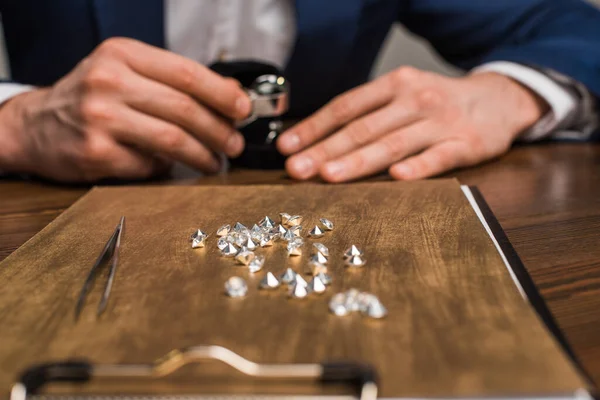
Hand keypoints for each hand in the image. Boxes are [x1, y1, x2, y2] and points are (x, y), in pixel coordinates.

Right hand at [0, 38, 250, 181]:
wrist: (35, 125)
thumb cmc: (90, 99)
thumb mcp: (125, 73)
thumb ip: (171, 82)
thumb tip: (230, 96)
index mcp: (122, 55)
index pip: (186, 73)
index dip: (222, 94)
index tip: (243, 110)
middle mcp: (109, 82)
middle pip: (185, 109)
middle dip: (219, 130)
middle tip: (235, 144)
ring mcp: (100, 118)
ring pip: (173, 139)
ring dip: (203, 154)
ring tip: (215, 161)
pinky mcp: (96, 153)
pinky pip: (149, 164)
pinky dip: (167, 169)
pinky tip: (173, 168)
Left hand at [277, 67, 547, 181]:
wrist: (499, 99)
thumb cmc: (439, 102)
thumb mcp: (403, 94)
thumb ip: (369, 113)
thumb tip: (321, 139)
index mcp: (394, 85)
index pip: (346, 107)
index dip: (314, 127)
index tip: (288, 147)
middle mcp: (414, 99)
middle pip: (363, 127)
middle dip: (325, 149)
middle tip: (297, 169)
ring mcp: (441, 122)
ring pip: (393, 143)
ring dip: (358, 160)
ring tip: (328, 175)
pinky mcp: (466, 144)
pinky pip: (438, 157)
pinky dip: (418, 166)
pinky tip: (396, 177)